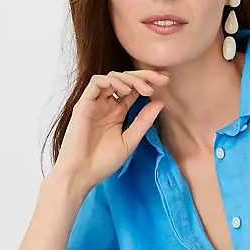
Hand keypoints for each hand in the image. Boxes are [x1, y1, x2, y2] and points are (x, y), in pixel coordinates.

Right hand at [49, 68, 171, 191]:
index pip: (134, 90)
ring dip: (130, 79)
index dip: (150, 82)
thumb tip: (160, 102)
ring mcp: (95, 103)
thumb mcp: (130, 141)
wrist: (82, 173)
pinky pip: (96, 82)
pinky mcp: (84, 104)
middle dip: (144, 76)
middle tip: (161, 79)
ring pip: (112, 77)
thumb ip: (143, 121)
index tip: (167, 80)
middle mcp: (106, 104)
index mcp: (117, 112)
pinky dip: (112, 81)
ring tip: (143, 90)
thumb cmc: (103, 161)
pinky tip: (124, 91)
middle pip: (125, 80)